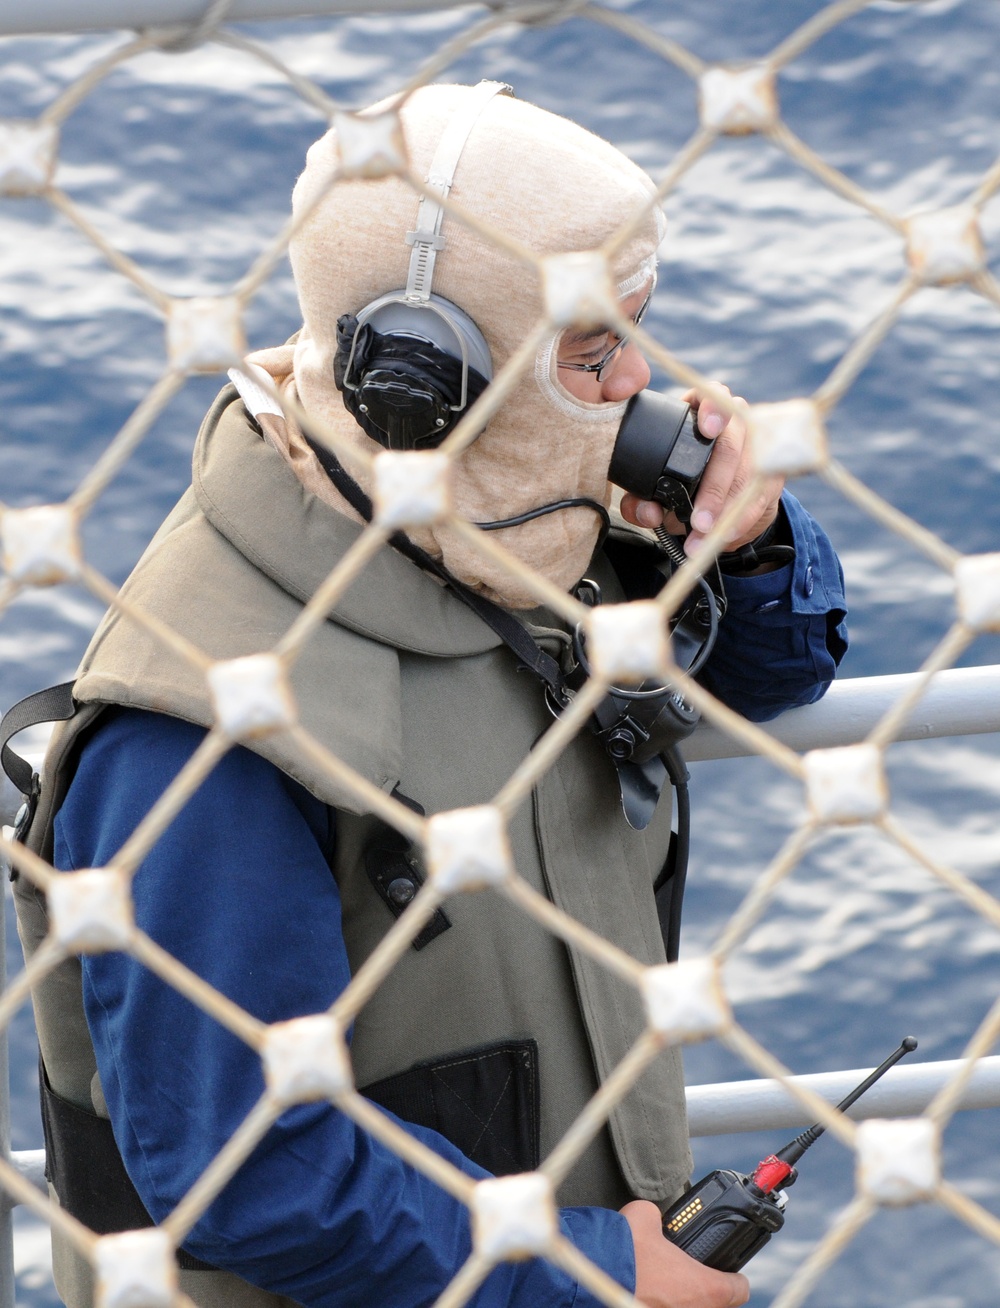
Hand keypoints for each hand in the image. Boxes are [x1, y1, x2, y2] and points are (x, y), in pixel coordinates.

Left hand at [619, 384, 784, 557]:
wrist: (725, 505)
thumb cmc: (684, 487)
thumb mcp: (657, 492)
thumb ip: (643, 502)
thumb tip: (647, 512)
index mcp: (700, 414)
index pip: (712, 395)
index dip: (712, 408)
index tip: (708, 429)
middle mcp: (734, 424)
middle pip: (731, 444)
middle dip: (714, 486)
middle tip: (698, 520)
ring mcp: (758, 447)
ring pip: (749, 473)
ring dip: (727, 509)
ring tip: (704, 537)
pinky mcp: (773, 473)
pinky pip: (761, 495)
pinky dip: (741, 519)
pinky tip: (725, 535)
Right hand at [621, 1200, 749, 1307]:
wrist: (590, 1274)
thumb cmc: (624, 1248)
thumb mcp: (646, 1215)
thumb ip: (658, 1218)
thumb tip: (654, 1219)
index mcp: (704, 1287)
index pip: (738, 1289)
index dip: (734, 1277)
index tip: (729, 1272)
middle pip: (715, 1306)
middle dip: (704, 1292)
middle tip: (690, 1276)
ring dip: (681, 1300)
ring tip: (663, 1285)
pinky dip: (657, 1302)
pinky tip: (643, 1291)